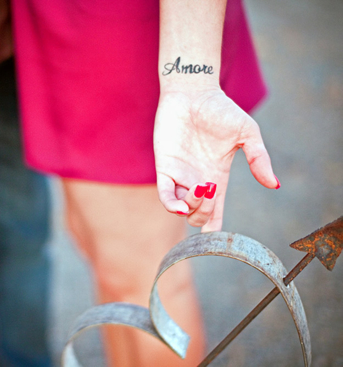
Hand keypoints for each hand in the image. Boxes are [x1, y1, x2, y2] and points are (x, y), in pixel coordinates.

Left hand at [154, 88, 278, 231]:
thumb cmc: (220, 110)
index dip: (216, 229)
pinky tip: (180, 207)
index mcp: (217, 178)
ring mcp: (180, 176)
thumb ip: (259, 159)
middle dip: (207, 213)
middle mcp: (198, 181)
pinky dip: (172, 205)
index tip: (220, 239)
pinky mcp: (165, 167)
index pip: (215, 213)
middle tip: (212, 188)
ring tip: (202, 186)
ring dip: (194, 207)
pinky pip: (165, 195)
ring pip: (184, 210)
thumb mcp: (247, 134)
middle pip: (199, 216)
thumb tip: (274, 184)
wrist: (193, 92)